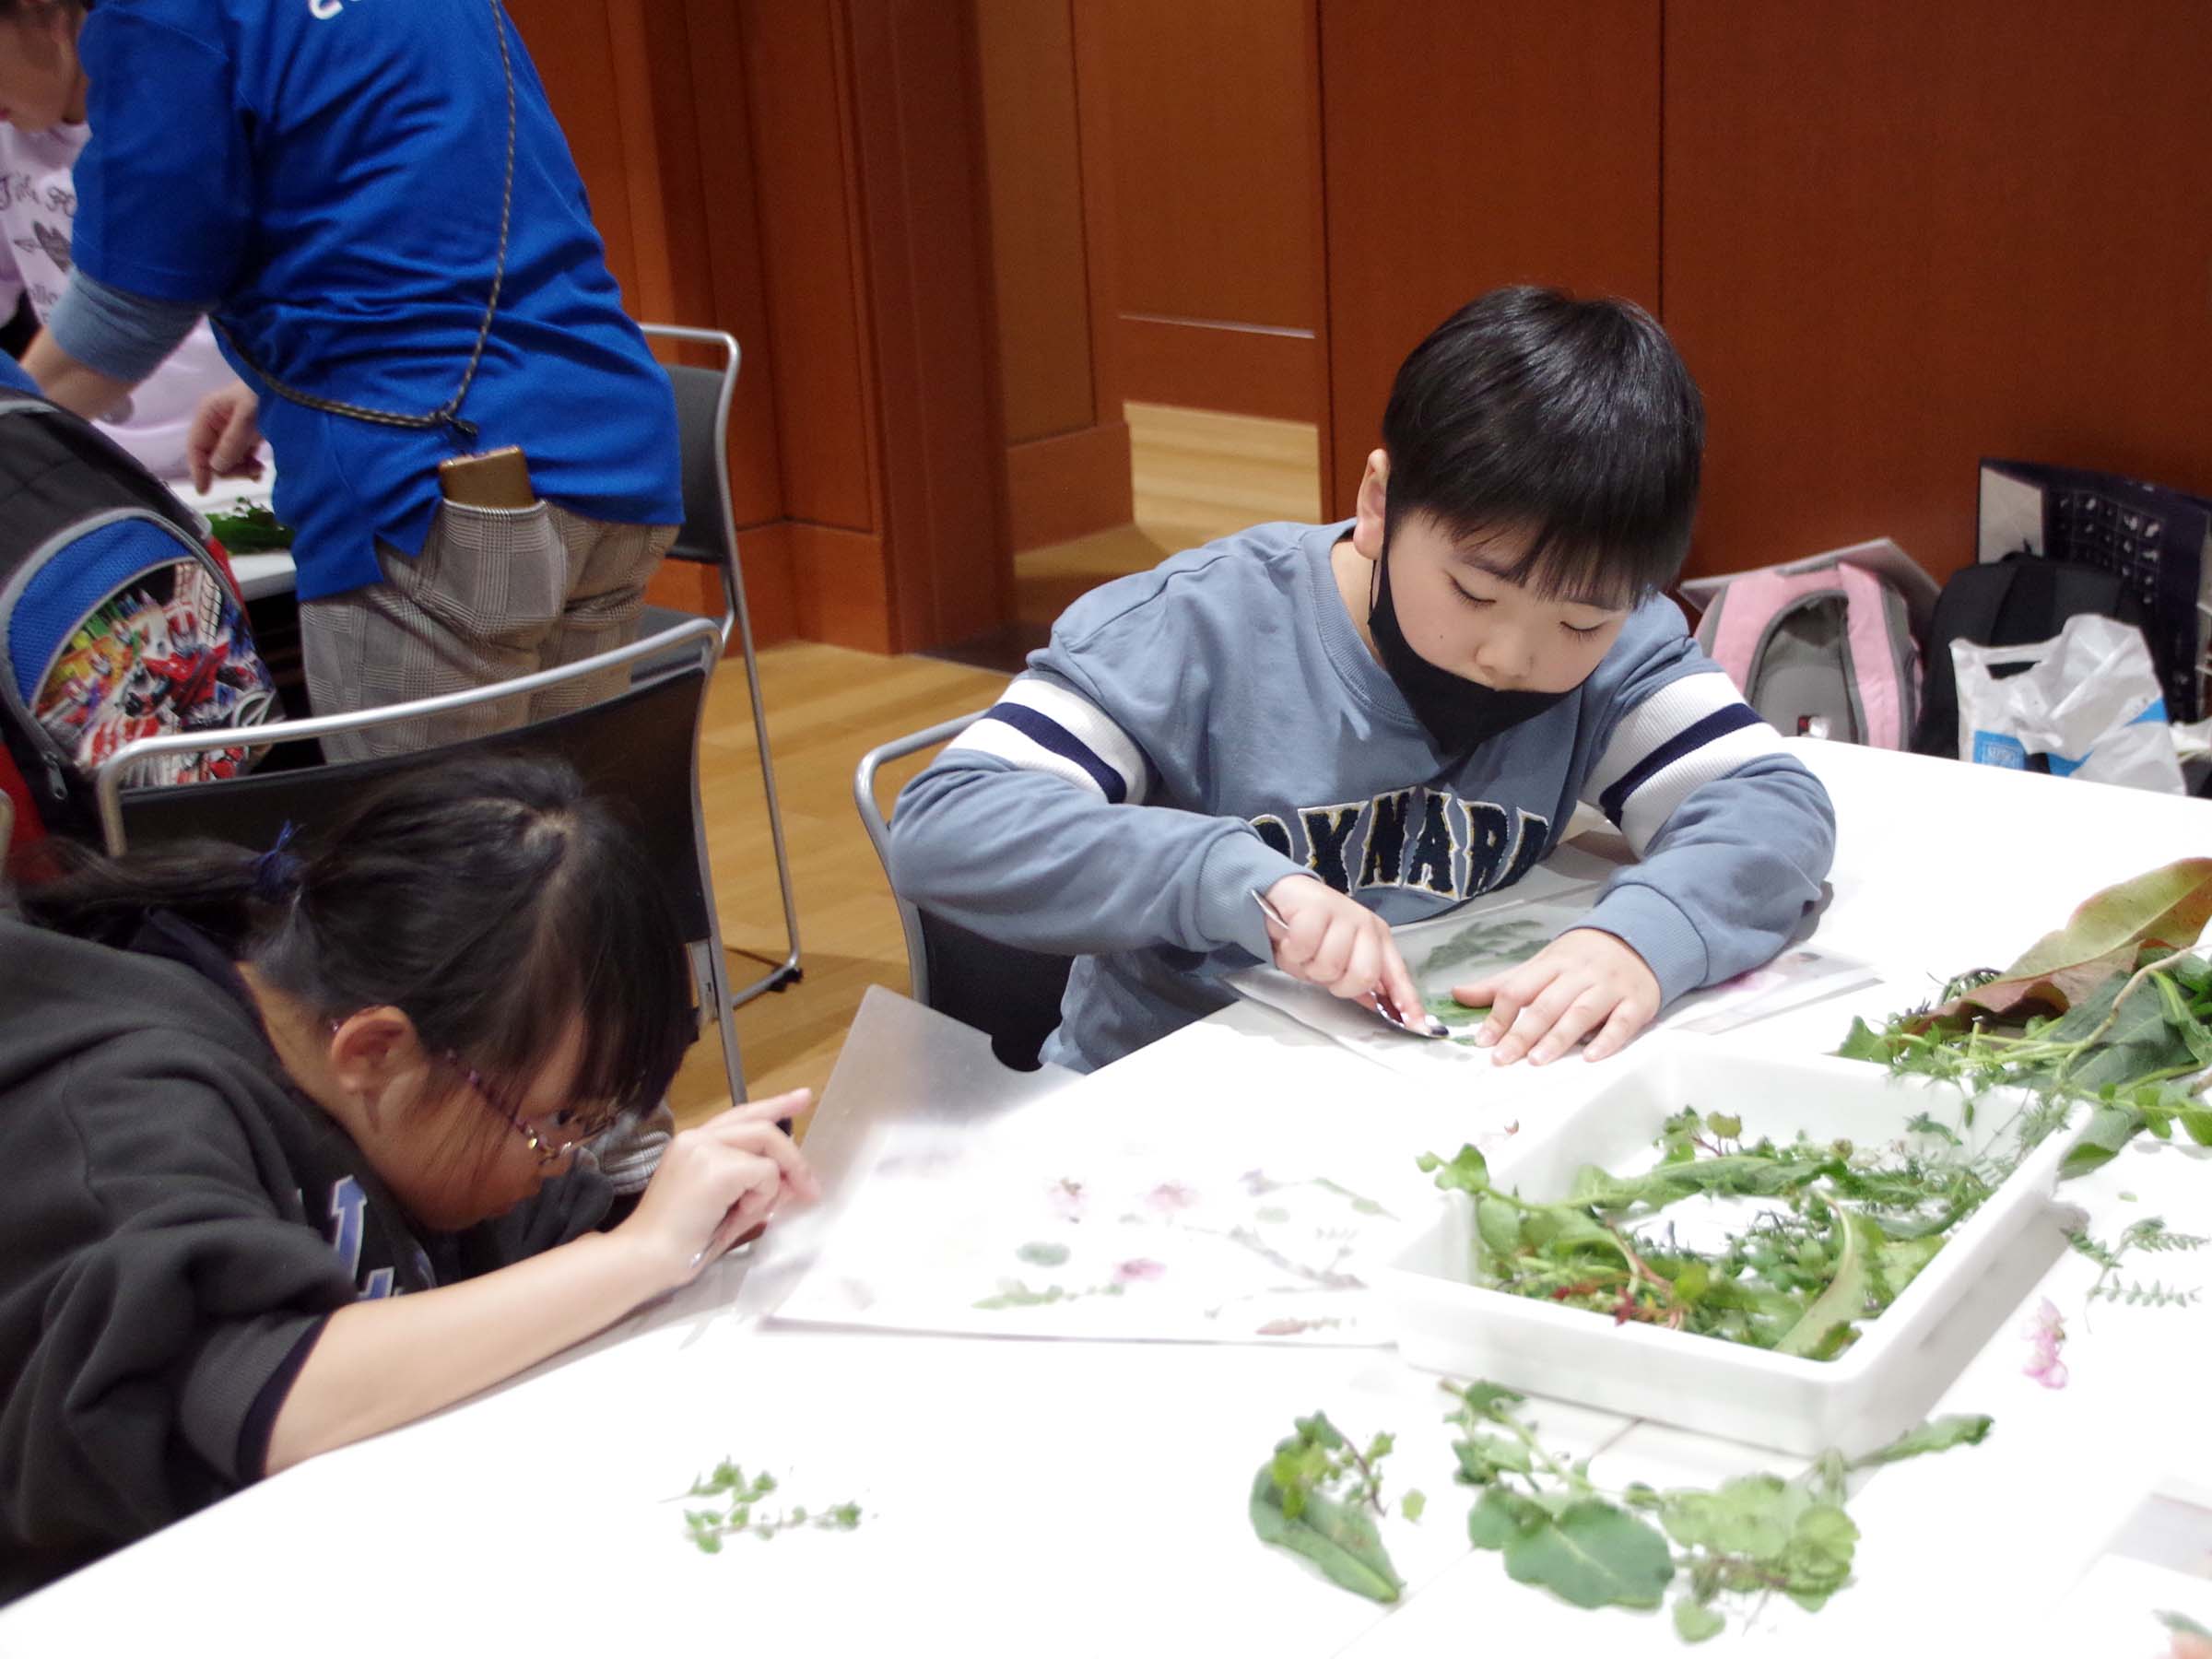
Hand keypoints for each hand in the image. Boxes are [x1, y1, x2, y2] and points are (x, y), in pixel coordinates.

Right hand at [187, 380, 263, 491]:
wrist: (294, 384)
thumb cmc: (266, 393)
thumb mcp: (247, 417)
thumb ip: (231, 442)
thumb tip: (216, 468)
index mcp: (209, 414)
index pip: (196, 447)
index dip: (198, 469)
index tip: (205, 491)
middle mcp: (217, 422)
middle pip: (212, 457)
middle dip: (227, 469)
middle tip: (249, 473)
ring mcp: (233, 430)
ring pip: (227, 460)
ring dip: (240, 469)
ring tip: (258, 470)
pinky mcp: (249, 434)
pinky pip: (242, 457)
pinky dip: (249, 465)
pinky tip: (259, 469)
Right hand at [615, 1089, 820, 1288]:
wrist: (646, 1258)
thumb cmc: (680, 1243)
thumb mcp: (727, 1208)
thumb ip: (757, 1190)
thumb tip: (792, 1182)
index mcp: (694, 1144)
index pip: (742, 1115)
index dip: (775, 1105)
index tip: (802, 1097)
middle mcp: (697, 1137)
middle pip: (762, 1126)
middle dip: (793, 1156)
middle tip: (811, 1188)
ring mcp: (705, 1148)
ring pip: (769, 1143)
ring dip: (776, 1180)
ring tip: (754, 1210)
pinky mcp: (716, 1167)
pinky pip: (765, 1173)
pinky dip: (763, 1196)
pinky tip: (738, 1213)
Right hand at [1260, 874, 1425, 1028]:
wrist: (1281, 896)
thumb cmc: (1311, 930)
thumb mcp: (1337, 958)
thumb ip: (1358, 980)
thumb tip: (1380, 1005)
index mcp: (1377, 939)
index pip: (1397, 975)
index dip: (1407, 1002)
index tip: (1417, 1026)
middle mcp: (1366, 925)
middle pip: (1363, 976)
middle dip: (1337, 983)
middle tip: (1321, 969)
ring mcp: (1344, 914)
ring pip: (1329, 965)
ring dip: (1308, 966)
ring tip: (1303, 952)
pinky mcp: (1317, 907)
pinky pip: (1305, 948)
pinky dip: (1293, 952)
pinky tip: (1291, 940)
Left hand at [1453, 928, 1659, 1065]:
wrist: (1638, 937)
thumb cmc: (1579, 959)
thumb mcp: (1540, 965)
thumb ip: (1502, 985)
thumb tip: (1458, 994)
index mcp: (1551, 964)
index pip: (1519, 989)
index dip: (1499, 1015)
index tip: (1483, 1041)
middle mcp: (1579, 974)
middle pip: (1546, 1004)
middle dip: (1522, 1033)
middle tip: (1502, 1059)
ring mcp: (1609, 987)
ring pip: (1580, 1013)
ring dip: (1558, 1038)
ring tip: (1537, 1061)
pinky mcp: (1636, 1002)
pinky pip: (1622, 1023)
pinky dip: (1607, 1040)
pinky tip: (1591, 1057)